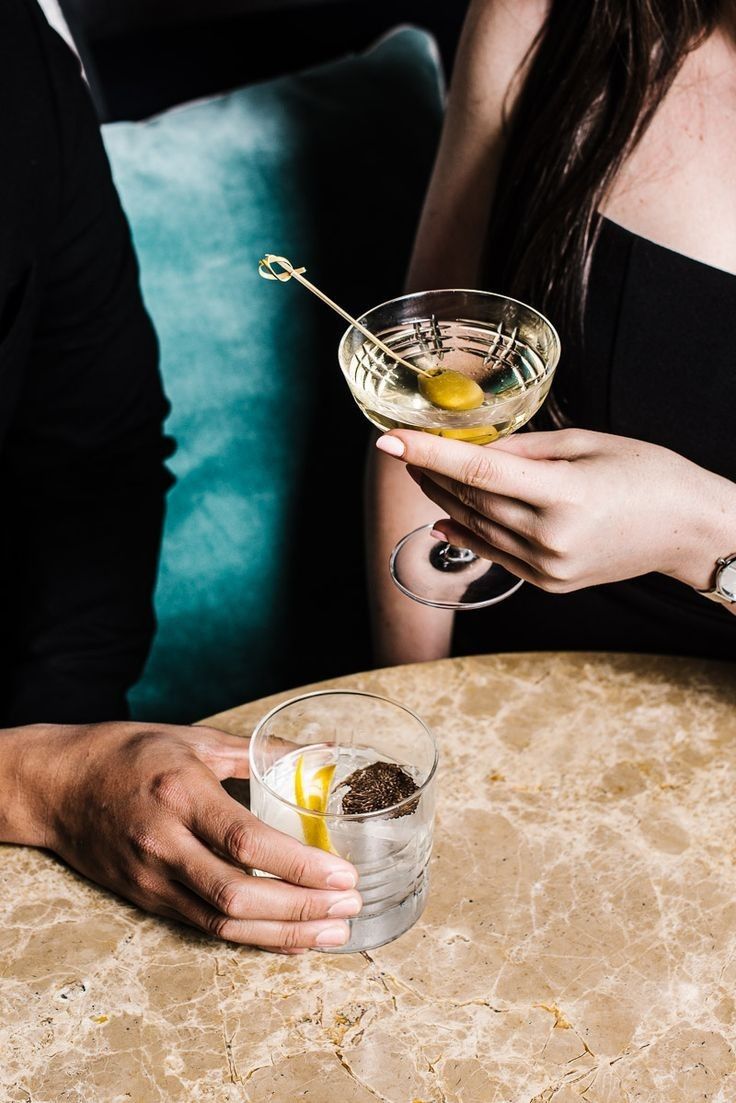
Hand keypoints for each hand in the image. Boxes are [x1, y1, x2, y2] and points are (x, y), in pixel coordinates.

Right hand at [13, 721, 360, 951]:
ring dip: (284, 934)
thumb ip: (259, 750)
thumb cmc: (129, 753)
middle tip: (350, 907)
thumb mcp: (195, 739)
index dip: (298, 865)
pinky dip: (253, 938)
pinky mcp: (147, 899)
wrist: (59, 785)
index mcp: (181, 794)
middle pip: (238, 895)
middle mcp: (165, 843)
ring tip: (333, 933)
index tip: (344, 875)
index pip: (245, 841)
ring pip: (223, 922)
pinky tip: (290, 938)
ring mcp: (152, 877)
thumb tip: (320, 751)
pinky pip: (205, 926)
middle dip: (301, 908)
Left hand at [376, 427, 735, 592]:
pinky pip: (494, 553)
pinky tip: (441, 516)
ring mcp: (548, 566)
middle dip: (429, 472)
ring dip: (442, 499)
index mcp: (563, 494)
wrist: (687, 530)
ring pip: (476, 526)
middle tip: (403, 448)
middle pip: (470, 498)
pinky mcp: (548, 583)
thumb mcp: (587, 443)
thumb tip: (474, 446)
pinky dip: (465, 532)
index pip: (478, 470)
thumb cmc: (648, 475)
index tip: (389, 439)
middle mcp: (550, 536)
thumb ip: (525, 447)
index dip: (428, 454)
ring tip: (420, 474)